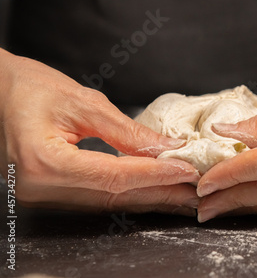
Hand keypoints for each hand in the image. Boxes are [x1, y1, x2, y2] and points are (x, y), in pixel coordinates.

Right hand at [0, 51, 199, 214]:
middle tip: (195, 190)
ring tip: (183, 194)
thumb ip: (125, 130)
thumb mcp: (80, 102)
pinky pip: (96, 198)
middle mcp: (40, 188)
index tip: (186, 170)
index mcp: (44, 163)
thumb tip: (166, 146)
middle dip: (159, 193)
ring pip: (107, 202)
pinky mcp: (49, 192)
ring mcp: (42, 195)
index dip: (154, 174)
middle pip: (114, 196)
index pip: (114, 176)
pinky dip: (128, 194)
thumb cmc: (27, 87)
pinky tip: (152, 191)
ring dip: (148, 197)